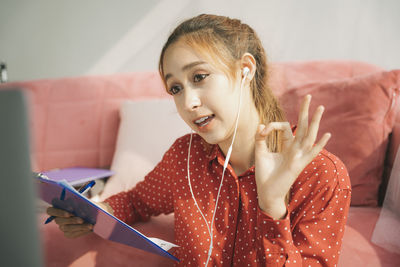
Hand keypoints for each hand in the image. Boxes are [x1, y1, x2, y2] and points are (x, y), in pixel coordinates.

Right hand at [46, 207, 92, 237]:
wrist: (90, 211)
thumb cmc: (84, 203)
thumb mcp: (83, 201)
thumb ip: (80, 204)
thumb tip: (83, 211)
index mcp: (57, 207)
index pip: (51, 209)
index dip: (61, 209)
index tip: (72, 208)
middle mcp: (57, 217)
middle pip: (58, 220)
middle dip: (71, 220)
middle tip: (82, 220)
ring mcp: (61, 226)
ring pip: (66, 228)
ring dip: (79, 227)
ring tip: (90, 226)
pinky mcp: (67, 233)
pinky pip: (73, 234)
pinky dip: (83, 231)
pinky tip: (91, 229)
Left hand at [254, 94, 330, 218]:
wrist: (267, 192)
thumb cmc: (265, 174)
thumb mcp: (260, 152)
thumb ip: (260, 138)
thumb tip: (261, 125)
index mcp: (287, 146)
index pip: (286, 128)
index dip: (273, 125)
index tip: (263, 131)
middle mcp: (295, 149)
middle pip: (303, 127)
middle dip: (305, 111)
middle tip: (308, 96)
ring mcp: (299, 156)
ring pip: (309, 135)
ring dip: (315, 121)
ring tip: (320, 107)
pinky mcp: (299, 164)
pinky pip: (311, 153)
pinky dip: (320, 144)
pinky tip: (327, 134)